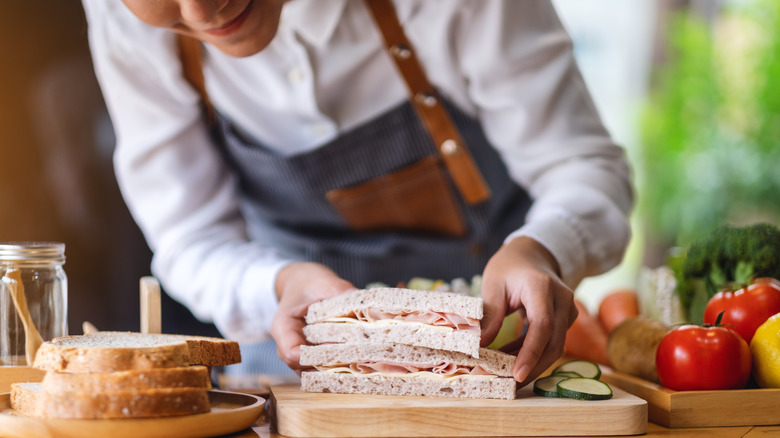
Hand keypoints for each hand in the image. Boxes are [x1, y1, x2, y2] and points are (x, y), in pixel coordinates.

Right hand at [271, 262, 355, 370]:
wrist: (302, 283)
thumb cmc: (309, 282)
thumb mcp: (323, 281)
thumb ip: (340, 290)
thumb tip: (360, 298)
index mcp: (283, 327)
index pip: (292, 353)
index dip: (315, 356)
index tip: (339, 348)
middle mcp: (288, 345)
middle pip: (304, 367)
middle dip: (330, 367)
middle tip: (357, 360)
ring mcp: (300, 353)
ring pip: (314, 372)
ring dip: (336, 369)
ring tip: (360, 364)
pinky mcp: (312, 355)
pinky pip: (322, 368)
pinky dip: (338, 366)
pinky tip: (358, 362)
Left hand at [480, 237, 577, 385]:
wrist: (532, 255)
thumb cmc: (509, 267)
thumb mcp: (493, 285)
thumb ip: (490, 315)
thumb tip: (480, 346)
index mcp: (541, 287)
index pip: (542, 326)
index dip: (530, 353)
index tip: (517, 374)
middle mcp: (561, 299)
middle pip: (553, 343)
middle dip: (532, 366)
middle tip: (508, 383)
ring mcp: (567, 309)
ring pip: (554, 346)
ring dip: (530, 361)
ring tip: (503, 370)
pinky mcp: (565, 319)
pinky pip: (552, 341)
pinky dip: (532, 352)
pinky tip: (510, 357)